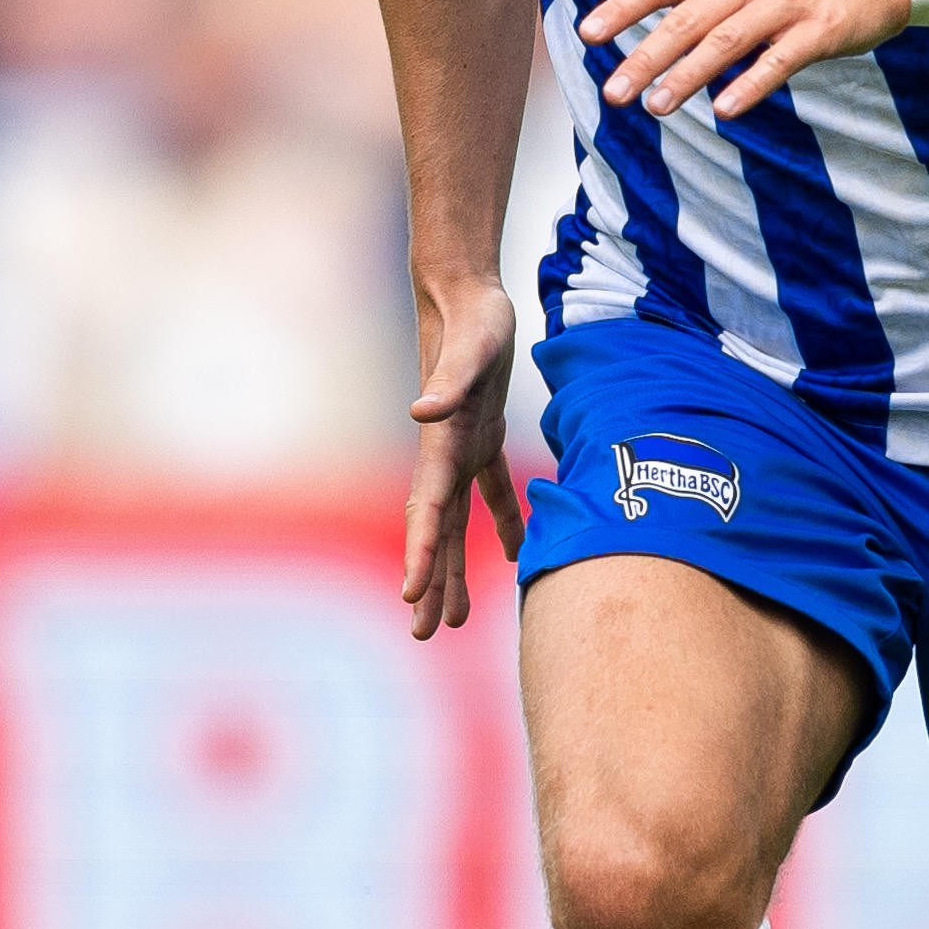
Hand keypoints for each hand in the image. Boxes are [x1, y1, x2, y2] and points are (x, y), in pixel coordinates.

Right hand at [399, 275, 524, 638]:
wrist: (468, 294)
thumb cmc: (473, 320)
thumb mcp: (470, 350)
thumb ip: (446, 383)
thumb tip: (419, 413)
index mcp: (440, 446)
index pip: (427, 513)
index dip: (419, 556)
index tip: (411, 598)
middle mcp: (445, 456)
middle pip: (436, 533)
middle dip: (430, 583)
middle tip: (424, 634)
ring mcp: (462, 449)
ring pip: (457, 523)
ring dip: (454, 568)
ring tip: (457, 618)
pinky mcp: (482, 438)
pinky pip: (492, 493)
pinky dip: (503, 523)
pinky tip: (518, 555)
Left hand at [579, 0, 911, 121]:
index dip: (624, 7)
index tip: (589, 34)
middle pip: (688, 18)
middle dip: (647, 56)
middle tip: (614, 92)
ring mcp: (783, 5)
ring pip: (728, 40)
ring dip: (690, 75)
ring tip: (656, 107)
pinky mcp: (818, 31)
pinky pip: (781, 60)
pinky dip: (752, 84)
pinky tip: (726, 109)